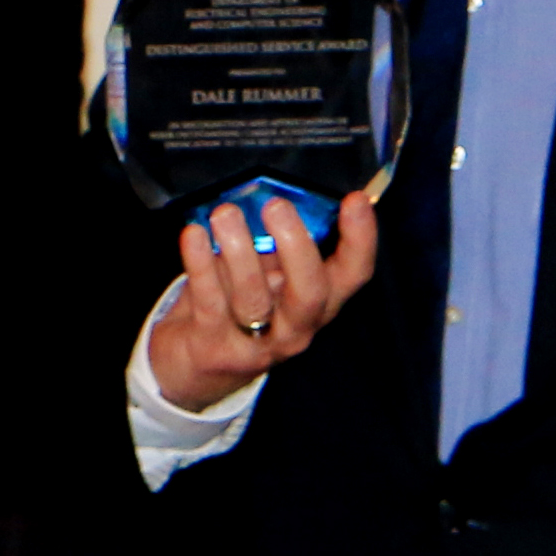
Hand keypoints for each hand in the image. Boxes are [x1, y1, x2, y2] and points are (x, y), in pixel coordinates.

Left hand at [148, 191, 378, 410]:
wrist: (197, 366)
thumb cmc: (240, 305)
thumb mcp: (270, 276)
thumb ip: (279, 244)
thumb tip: (276, 188)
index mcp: (320, 301)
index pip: (354, 273)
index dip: (361, 239)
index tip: (355, 200)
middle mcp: (296, 326)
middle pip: (310, 293)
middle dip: (296, 247)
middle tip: (277, 205)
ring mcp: (257, 343)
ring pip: (253, 298)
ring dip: (239, 252)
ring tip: (225, 214)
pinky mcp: (214, 346)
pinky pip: (209, 302)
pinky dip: (200, 265)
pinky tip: (194, 235)